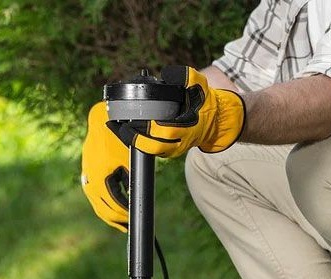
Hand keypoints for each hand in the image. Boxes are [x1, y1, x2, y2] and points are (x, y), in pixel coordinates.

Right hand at [81, 101, 129, 231]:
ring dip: (110, 216)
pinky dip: (105, 205)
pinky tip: (114, 210)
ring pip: (98, 206)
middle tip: (129, 228)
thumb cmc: (119, 139)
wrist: (103, 122)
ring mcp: (86, 180)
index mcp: (100, 180)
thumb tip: (136, 200)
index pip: (114, 205)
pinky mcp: (87, 177)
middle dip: (118, 220)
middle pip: (104, 211)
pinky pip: (95, 198)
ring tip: (122, 225)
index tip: (135, 220)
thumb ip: (131, 182)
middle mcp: (90, 182)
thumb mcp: (129, 162)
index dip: (126, 215)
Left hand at [109, 66, 244, 158]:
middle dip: (134, 137)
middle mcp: (180, 141)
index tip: (133, 120)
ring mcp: (174, 148)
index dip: (148, 128)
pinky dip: (138, 143)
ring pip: (151, 151)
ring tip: (117, 129)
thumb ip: (186, 77)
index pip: (164, 131)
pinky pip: (151, 150)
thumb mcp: (199, 84)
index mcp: (188, 126)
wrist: (214, 120)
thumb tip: (167, 74)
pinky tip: (125, 132)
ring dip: (133, 141)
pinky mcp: (169, 150)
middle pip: (153, 145)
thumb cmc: (204, 101)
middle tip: (118, 125)